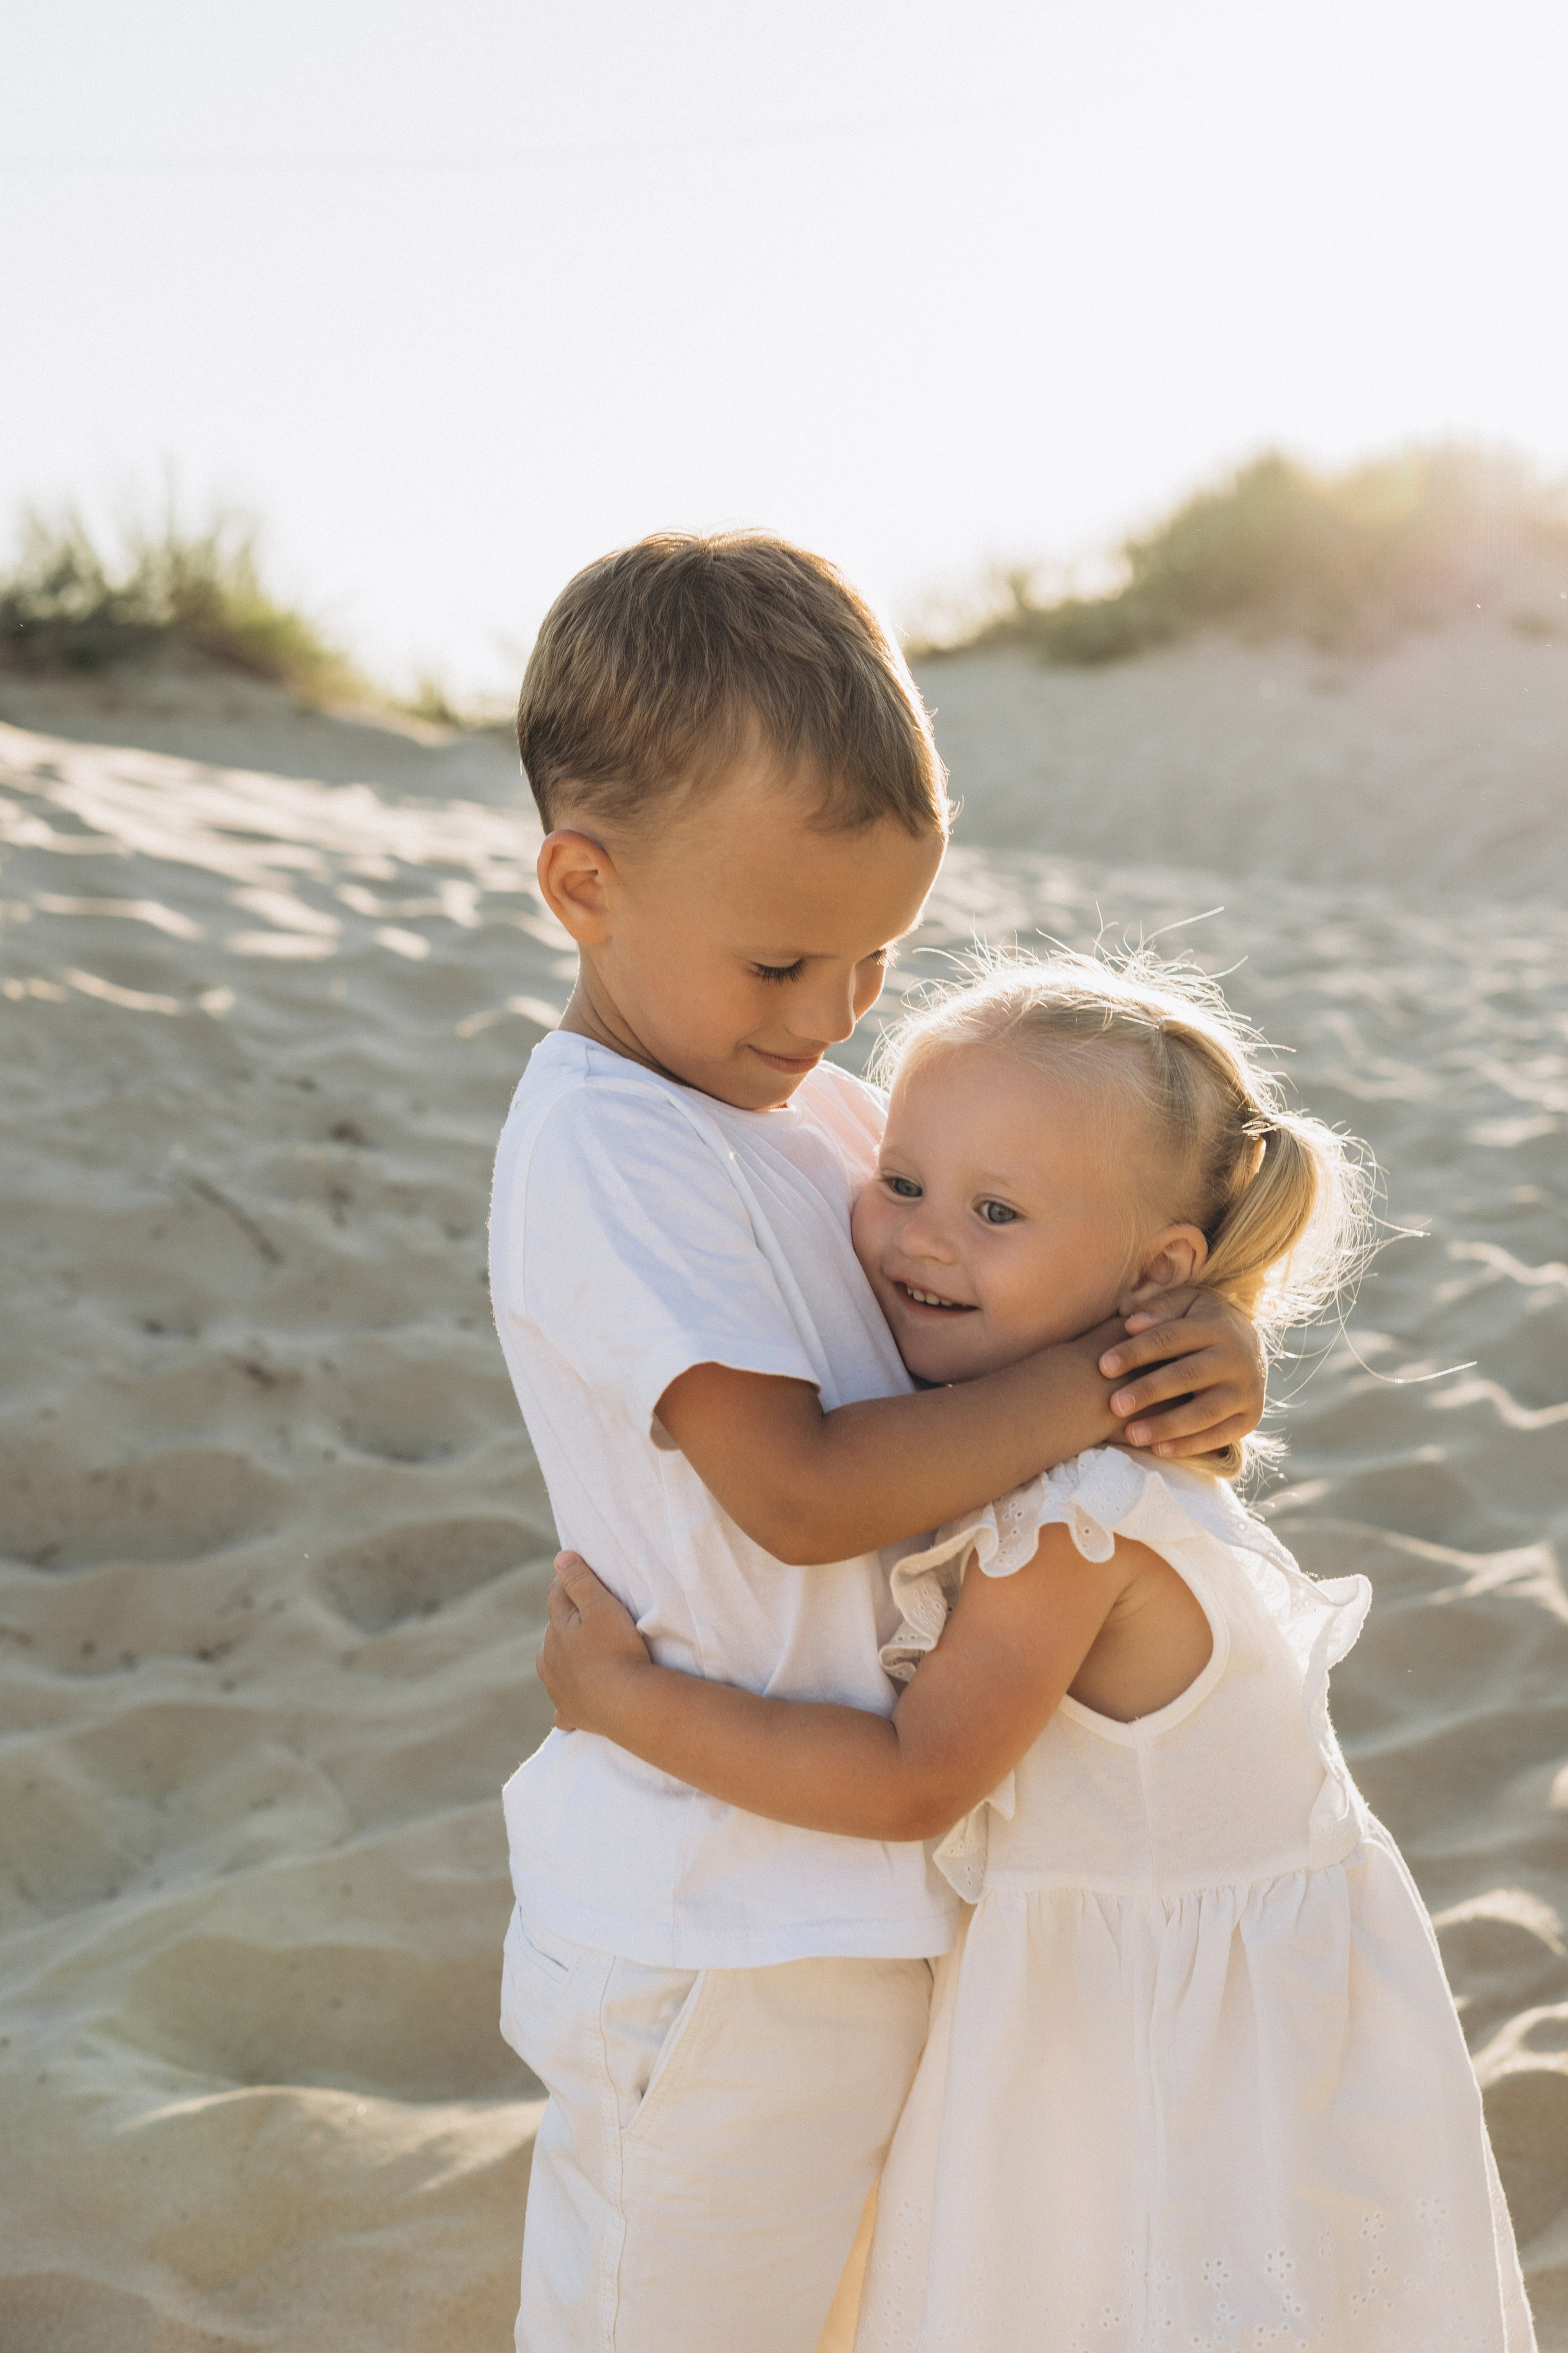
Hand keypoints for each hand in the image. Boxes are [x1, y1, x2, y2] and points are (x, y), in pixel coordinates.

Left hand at [537, 1552, 653, 1731]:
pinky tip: (570, 1704)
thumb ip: (579, 1580)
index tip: (580, 1576)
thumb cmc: (616, 1649)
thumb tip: (560, 1558)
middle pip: (554, 1632)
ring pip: (553, 1667)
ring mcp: (558, 1689)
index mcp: (555, 1630)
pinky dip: (567, 1701)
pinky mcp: (571, 1713)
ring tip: (580, 1654)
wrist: (626, 1703)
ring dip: (562, 1659)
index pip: (556, 1597)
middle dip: (566, 1622)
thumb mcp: (600, 1606)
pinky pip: (563, 1708)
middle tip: (589, 1616)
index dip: (568, 1583)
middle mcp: (548, 1659)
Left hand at [1096, 1289, 1264, 1458]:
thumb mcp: (1186, 1304)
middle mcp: (1237, 1358)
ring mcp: (1247, 1390)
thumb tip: (1132, 1323)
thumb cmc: (1200, 1323)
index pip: (1171, 1338)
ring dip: (1166, 1425)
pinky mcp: (1250, 1417)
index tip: (1103, 1366)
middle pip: (1187, 1375)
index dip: (1137, 1351)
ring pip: (1204, 1412)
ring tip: (1131, 1434)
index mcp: (1217, 1325)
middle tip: (1114, 1405)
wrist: (1248, 1347)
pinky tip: (1158, 1450)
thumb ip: (1159, 1309)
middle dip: (1149, 1391)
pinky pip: (1219, 1436)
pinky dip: (1189, 1445)